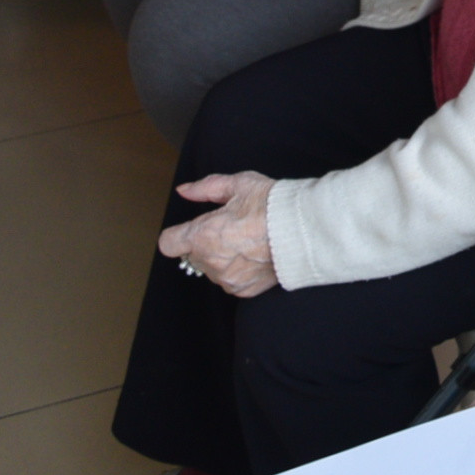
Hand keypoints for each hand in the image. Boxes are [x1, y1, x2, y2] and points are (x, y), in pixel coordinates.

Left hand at [160, 170, 278, 296]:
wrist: (306, 229)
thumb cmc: (274, 205)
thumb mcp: (239, 184)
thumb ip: (205, 188)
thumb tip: (184, 190)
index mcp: (202, 235)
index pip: (168, 243)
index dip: (179, 233)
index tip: (193, 228)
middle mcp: (210, 261)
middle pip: (191, 256)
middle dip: (203, 244)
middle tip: (230, 230)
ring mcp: (226, 278)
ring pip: (211, 269)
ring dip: (220, 258)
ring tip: (246, 242)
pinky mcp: (242, 289)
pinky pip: (229, 281)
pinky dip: (238, 271)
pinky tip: (254, 256)